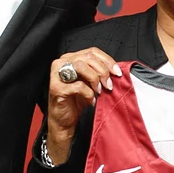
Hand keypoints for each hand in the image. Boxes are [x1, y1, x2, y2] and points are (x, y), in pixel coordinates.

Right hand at [46, 48, 120, 163]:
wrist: (64, 120)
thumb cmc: (76, 100)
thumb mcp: (90, 82)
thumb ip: (98, 72)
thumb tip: (115, 69)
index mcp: (70, 58)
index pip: (92, 52)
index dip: (107, 61)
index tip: (117, 73)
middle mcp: (61, 63)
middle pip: (88, 58)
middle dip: (103, 71)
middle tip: (108, 85)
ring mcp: (57, 75)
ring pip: (81, 67)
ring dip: (95, 79)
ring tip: (98, 91)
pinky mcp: (56, 88)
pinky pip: (78, 85)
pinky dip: (88, 94)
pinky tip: (90, 100)